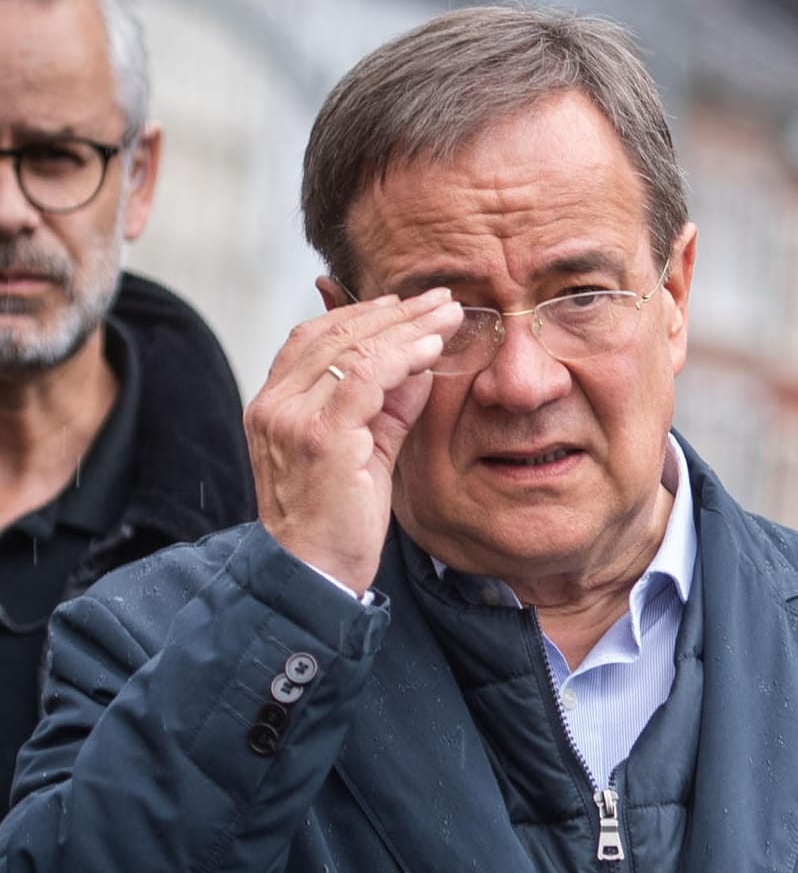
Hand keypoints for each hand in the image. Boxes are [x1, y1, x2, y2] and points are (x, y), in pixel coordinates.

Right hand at [245, 287, 461, 592]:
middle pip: (335, 333)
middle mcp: (274, 404)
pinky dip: (402, 356)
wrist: (315, 574)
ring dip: (406, 326)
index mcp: (274, 403)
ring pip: (352, 349)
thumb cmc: (340, 520)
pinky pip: (365, 378)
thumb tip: (421, 362)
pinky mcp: (320, 437)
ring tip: (448, 314)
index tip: (408, 304)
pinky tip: (433, 347)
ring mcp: (292, 419)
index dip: (363, 313)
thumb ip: (388, 405)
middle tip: (442, 298)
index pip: (315, 337)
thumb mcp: (367, 450)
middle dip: (394, 311)